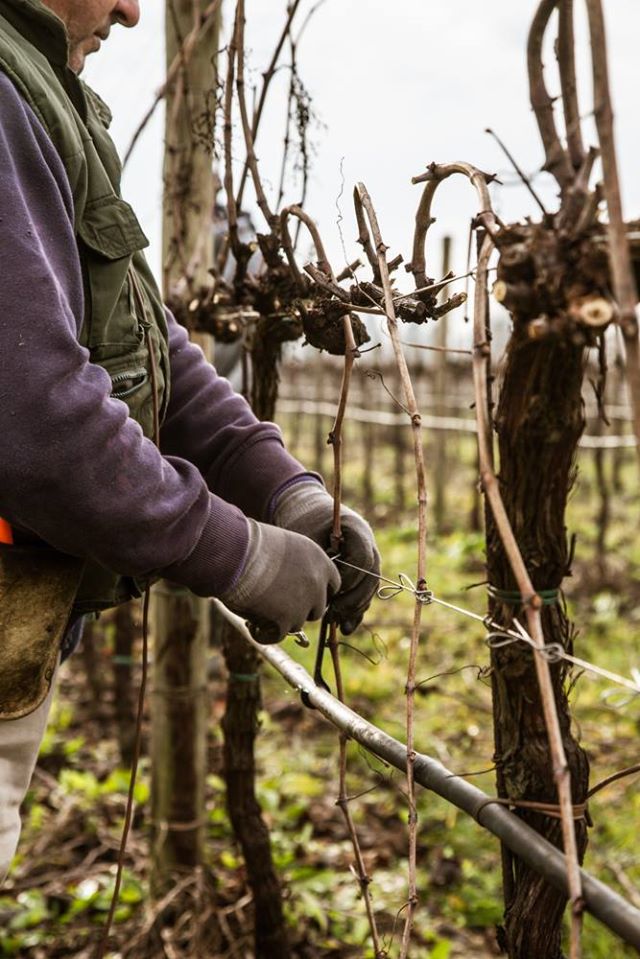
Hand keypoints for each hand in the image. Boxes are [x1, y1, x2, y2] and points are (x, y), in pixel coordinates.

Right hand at [220, 519, 340, 643]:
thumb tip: (291, 587)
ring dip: (279, 621)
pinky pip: (278, 636)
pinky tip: (250, 624)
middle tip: (276, 605)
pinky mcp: (285, 621)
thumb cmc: (250, 544)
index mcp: (318, 560)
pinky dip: (264, 633)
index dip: (317, 592)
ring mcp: (303, 604)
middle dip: (300, 610)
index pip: (333, 584)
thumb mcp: (282, 548)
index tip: (301, 594)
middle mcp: (316, 583)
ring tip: (255, 608)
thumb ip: (295, 567)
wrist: (236, 552)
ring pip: (297, 623)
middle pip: (317, 608)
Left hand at [274, 481, 379, 633]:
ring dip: (356, 608)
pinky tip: (346, 628)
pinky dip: (356, 611)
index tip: (331, 590)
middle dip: (354, 598)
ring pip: (370, 588)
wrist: (307, 512)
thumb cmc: (304, 522)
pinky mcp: (362, 572)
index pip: (363, 559)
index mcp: (357, 530)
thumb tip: (323, 592)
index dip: (350, 578)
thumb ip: (317, 560)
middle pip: (371, 577)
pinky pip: (364, 594)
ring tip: (339, 625)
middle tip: (334, 613)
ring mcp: (369, 559)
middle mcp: (369, 545)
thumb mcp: (306, 536)